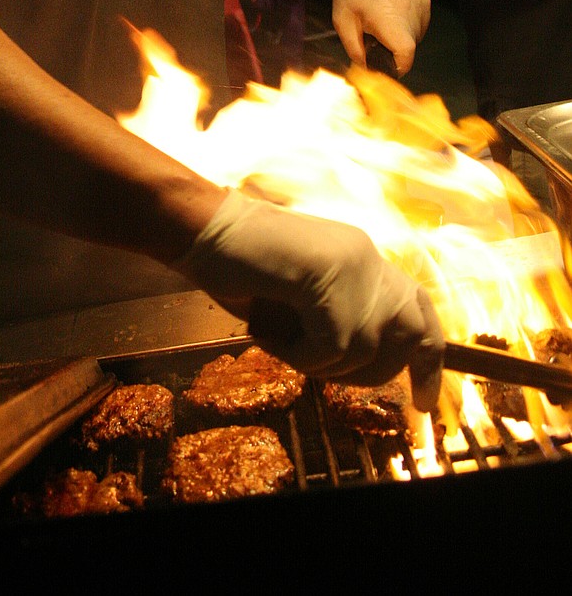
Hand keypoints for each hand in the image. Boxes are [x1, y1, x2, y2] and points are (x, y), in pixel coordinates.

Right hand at [175, 190, 443, 411]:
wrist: (201, 228)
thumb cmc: (239, 265)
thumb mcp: (300, 298)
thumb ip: (336, 318)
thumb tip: (364, 365)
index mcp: (363, 259)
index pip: (420, 309)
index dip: (428, 360)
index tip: (424, 402)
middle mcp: (366, 256)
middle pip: (411, 332)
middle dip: (378, 371)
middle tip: (327, 372)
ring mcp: (350, 262)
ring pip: (365, 347)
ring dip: (320, 364)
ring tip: (281, 342)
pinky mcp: (326, 274)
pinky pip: (331, 345)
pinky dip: (298, 355)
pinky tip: (268, 333)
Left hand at [331, 0, 429, 75]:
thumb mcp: (343, 25)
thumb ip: (355, 51)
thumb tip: (368, 69)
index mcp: (388, 16)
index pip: (406, 52)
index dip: (397, 66)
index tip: (385, 66)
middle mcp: (410, 11)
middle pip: (410, 48)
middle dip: (393, 51)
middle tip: (375, 39)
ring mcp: (421, 5)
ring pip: (416, 38)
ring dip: (400, 39)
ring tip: (382, 25)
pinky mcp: (425, 1)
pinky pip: (419, 26)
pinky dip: (407, 28)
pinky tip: (392, 16)